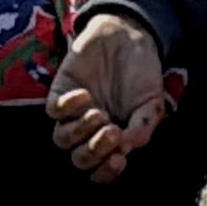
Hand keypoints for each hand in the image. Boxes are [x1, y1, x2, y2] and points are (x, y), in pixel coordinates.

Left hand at [46, 7, 176, 182]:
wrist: (128, 34)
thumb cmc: (142, 71)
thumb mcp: (152, 101)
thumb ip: (143, 126)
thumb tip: (127, 147)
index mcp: (114, 137)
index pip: (102, 168)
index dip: (107, 171)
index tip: (120, 158)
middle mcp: (91, 130)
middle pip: (80, 158)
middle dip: (94, 151)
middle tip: (112, 131)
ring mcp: (74, 112)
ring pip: (62, 139)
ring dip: (80, 132)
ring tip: (99, 113)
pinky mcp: (60, 91)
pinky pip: (53, 110)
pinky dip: (67, 107)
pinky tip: (85, 94)